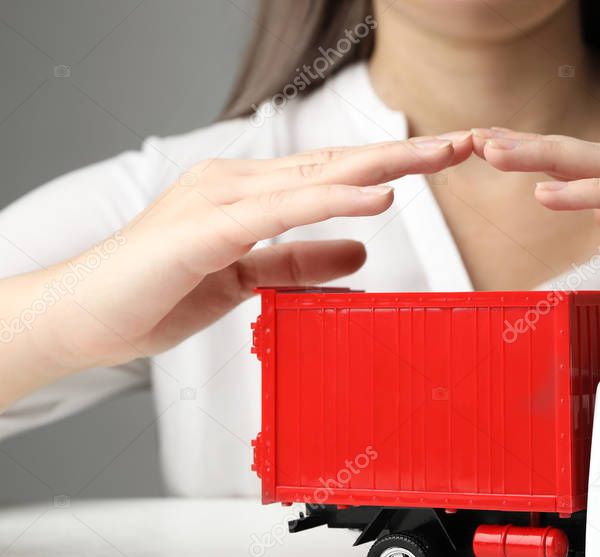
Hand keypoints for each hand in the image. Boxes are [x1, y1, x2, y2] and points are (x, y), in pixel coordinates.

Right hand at [22, 133, 472, 374]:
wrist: (82, 318)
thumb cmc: (156, 292)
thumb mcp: (246, 278)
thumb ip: (299, 260)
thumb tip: (360, 247)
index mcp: (251, 194)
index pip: (336, 174)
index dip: (393, 166)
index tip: (445, 160)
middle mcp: (238, 184)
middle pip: (337, 164)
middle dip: (405, 155)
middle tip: (465, 143)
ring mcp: (219, 200)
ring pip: (316, 177)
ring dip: (383, 167)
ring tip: (438, 159)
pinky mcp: (204, 230)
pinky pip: (279, 212)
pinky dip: (331, 201)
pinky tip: (376, 196)